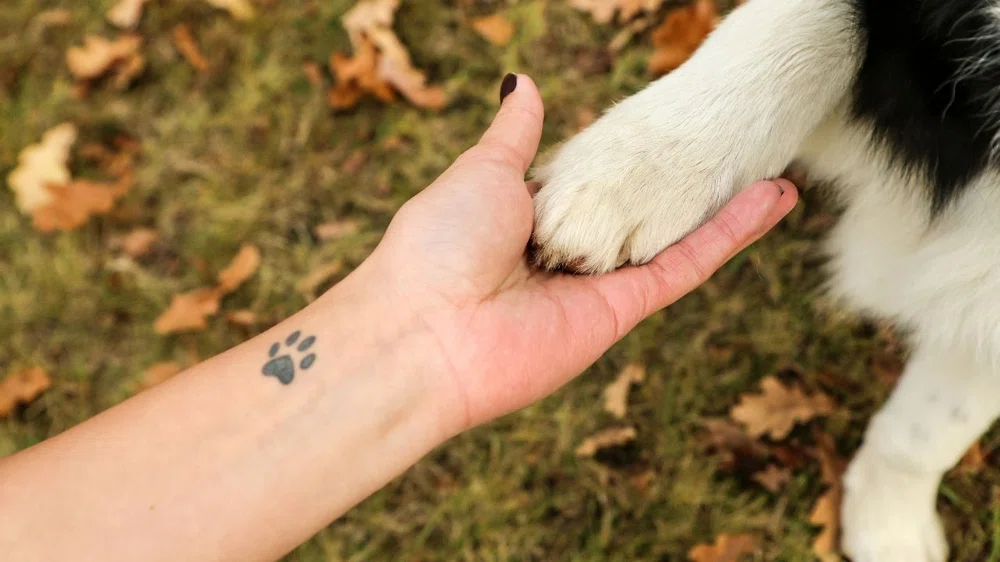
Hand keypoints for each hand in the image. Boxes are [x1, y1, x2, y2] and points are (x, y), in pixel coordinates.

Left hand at [366, 75, 797, 432]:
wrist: (423, 333)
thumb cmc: (438, 244)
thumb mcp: (482, 171)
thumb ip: (517, 135)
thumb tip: (525, 84)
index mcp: (528, 216)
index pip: (591, 181)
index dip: (628, 157)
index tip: (663, 131)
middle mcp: (567, 252)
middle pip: (642, 211)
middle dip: (686, 183)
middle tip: (732, 145)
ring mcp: (597, 284)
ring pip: (675, 236)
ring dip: (726, 206)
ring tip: (773, 167)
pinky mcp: (622, 312)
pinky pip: (685, 267)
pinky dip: (729, 234)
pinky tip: (771, 199)